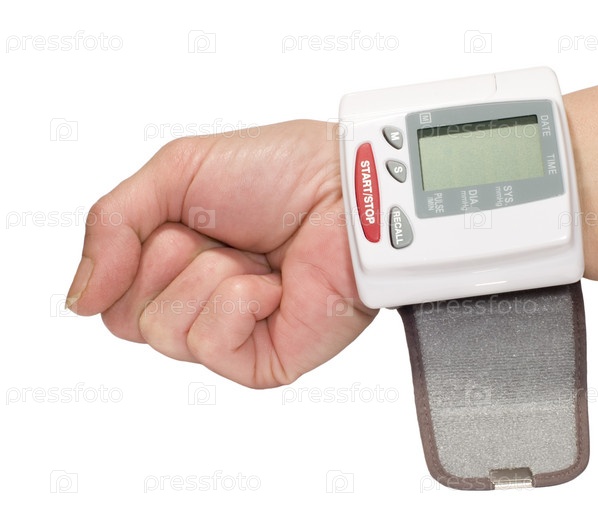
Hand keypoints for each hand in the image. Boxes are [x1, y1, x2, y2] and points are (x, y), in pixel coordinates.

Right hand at [66, 120, 376, 387]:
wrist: (348, 189)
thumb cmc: (279, 172)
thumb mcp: (172, 174)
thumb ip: (109, 227)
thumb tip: (77, 301)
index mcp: (178, 262)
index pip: (111, 293)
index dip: (130, 254)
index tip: (177, 222)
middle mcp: (201, 303)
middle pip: (128, 319)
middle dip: (168, 260)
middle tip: (222, 235)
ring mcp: (233, 335)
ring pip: (164, 332)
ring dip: (208, 276)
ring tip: (255, 258)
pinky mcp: (263, 361)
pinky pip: (210, 347)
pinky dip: (236, 302)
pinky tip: (273, 286)